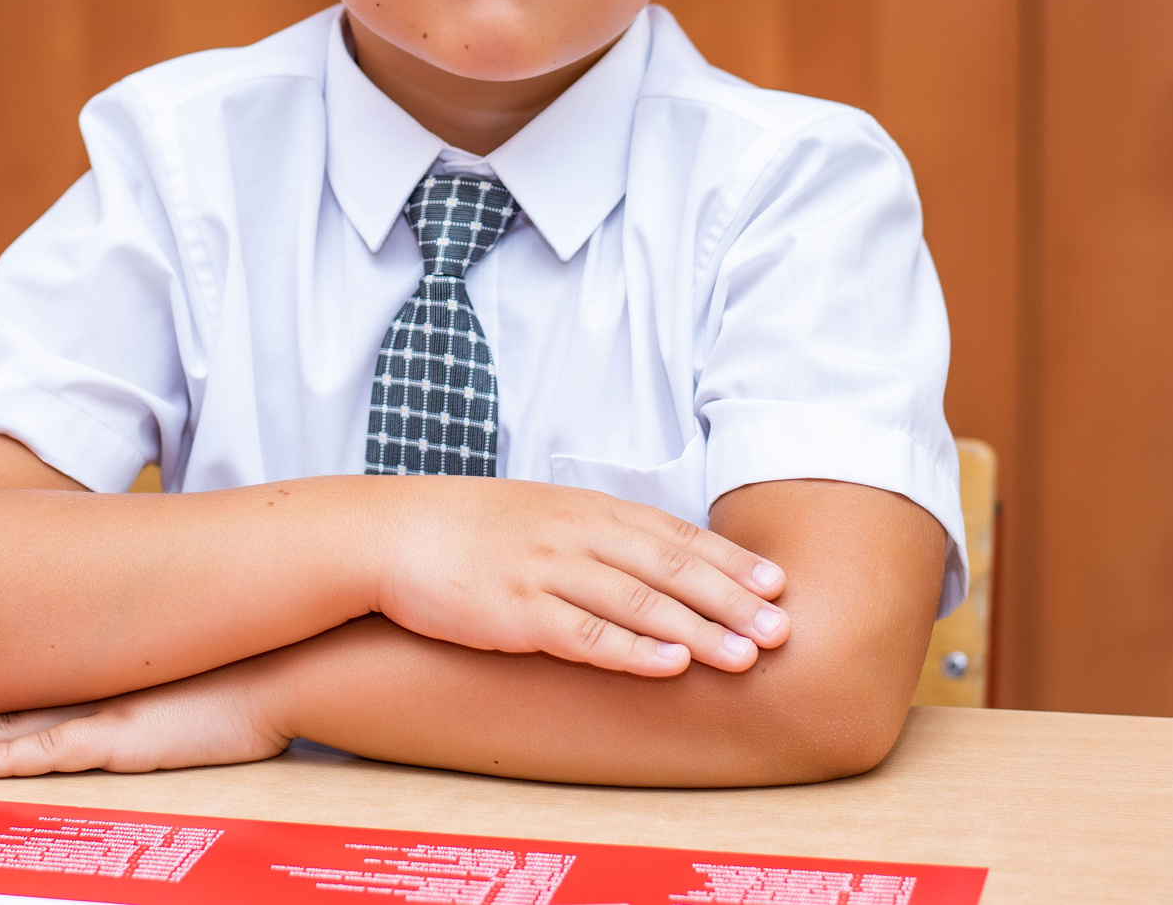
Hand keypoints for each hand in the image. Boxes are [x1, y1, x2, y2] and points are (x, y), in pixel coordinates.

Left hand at [0, 660, 291, 776]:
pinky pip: (54, 750)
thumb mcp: (181, 670)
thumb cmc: (242, 670)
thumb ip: (145, 676)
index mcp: (98, 676)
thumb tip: (127, 679)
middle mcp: (89, 689)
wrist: (287, 665)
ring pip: (6, 728)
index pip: (15, 687)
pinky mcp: (125, 738)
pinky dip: (10, 757)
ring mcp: (103, 712)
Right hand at [368, 479, 789, 677]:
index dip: (727, 559)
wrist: (389, 532)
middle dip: (732, 598)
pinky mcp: (515, 610)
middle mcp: (575, 534)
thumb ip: (594, 533)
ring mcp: (546, 570)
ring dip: (700, 628)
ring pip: (639, 601)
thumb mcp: (540, 514)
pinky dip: (633, 649)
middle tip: (783, 627)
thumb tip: (650, 561)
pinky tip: (671, 664)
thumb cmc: (466, 529)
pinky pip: (585, 633)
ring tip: (746, 654)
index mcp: (585, 508)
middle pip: (669, 567)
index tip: (776, 582)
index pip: (672, 534)